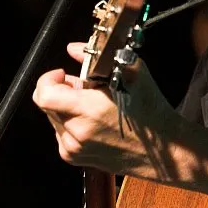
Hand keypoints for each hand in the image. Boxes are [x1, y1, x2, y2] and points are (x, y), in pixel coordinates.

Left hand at [32, 42, 183, 179]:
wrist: (164, 150)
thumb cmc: (152, 113)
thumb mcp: (132, 73)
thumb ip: (96, 58)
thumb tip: (74, 49)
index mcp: (88, 111)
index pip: (43, 94)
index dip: (48, 79)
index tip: (62, 74)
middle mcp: (77, 133)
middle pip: (47, 104)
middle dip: (62, 90)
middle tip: (85, 86)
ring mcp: (74, 149)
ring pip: (54, 118)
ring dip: (66, 107)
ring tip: (93, 104)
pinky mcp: (75, 158)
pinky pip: (61, 133)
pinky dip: (71, 122)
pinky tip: (94, 120)